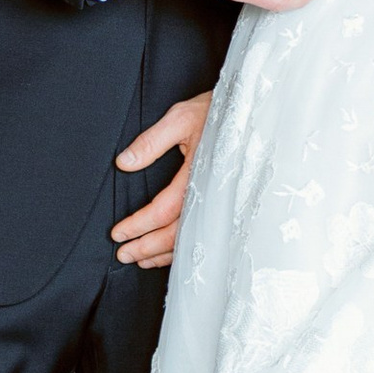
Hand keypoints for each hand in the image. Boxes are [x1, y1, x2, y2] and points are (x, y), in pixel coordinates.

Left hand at [112, 92, 211, 270]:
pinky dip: (183, 247)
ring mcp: (220, 203)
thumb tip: (124, 163)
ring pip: (191, 238)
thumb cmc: (219, 113)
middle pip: (176, 233)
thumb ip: (151, 142)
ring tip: (140, 260)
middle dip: (147, 247)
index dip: (139, 225)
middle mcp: (211, 195)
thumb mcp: (181, 118)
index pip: (163, 211)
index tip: (118, 233)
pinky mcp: (225, 205)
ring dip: (163, 253)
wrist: (256, 114)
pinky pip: (203, 233)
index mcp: (198, 177)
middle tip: (123, 254)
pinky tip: (170, 253)